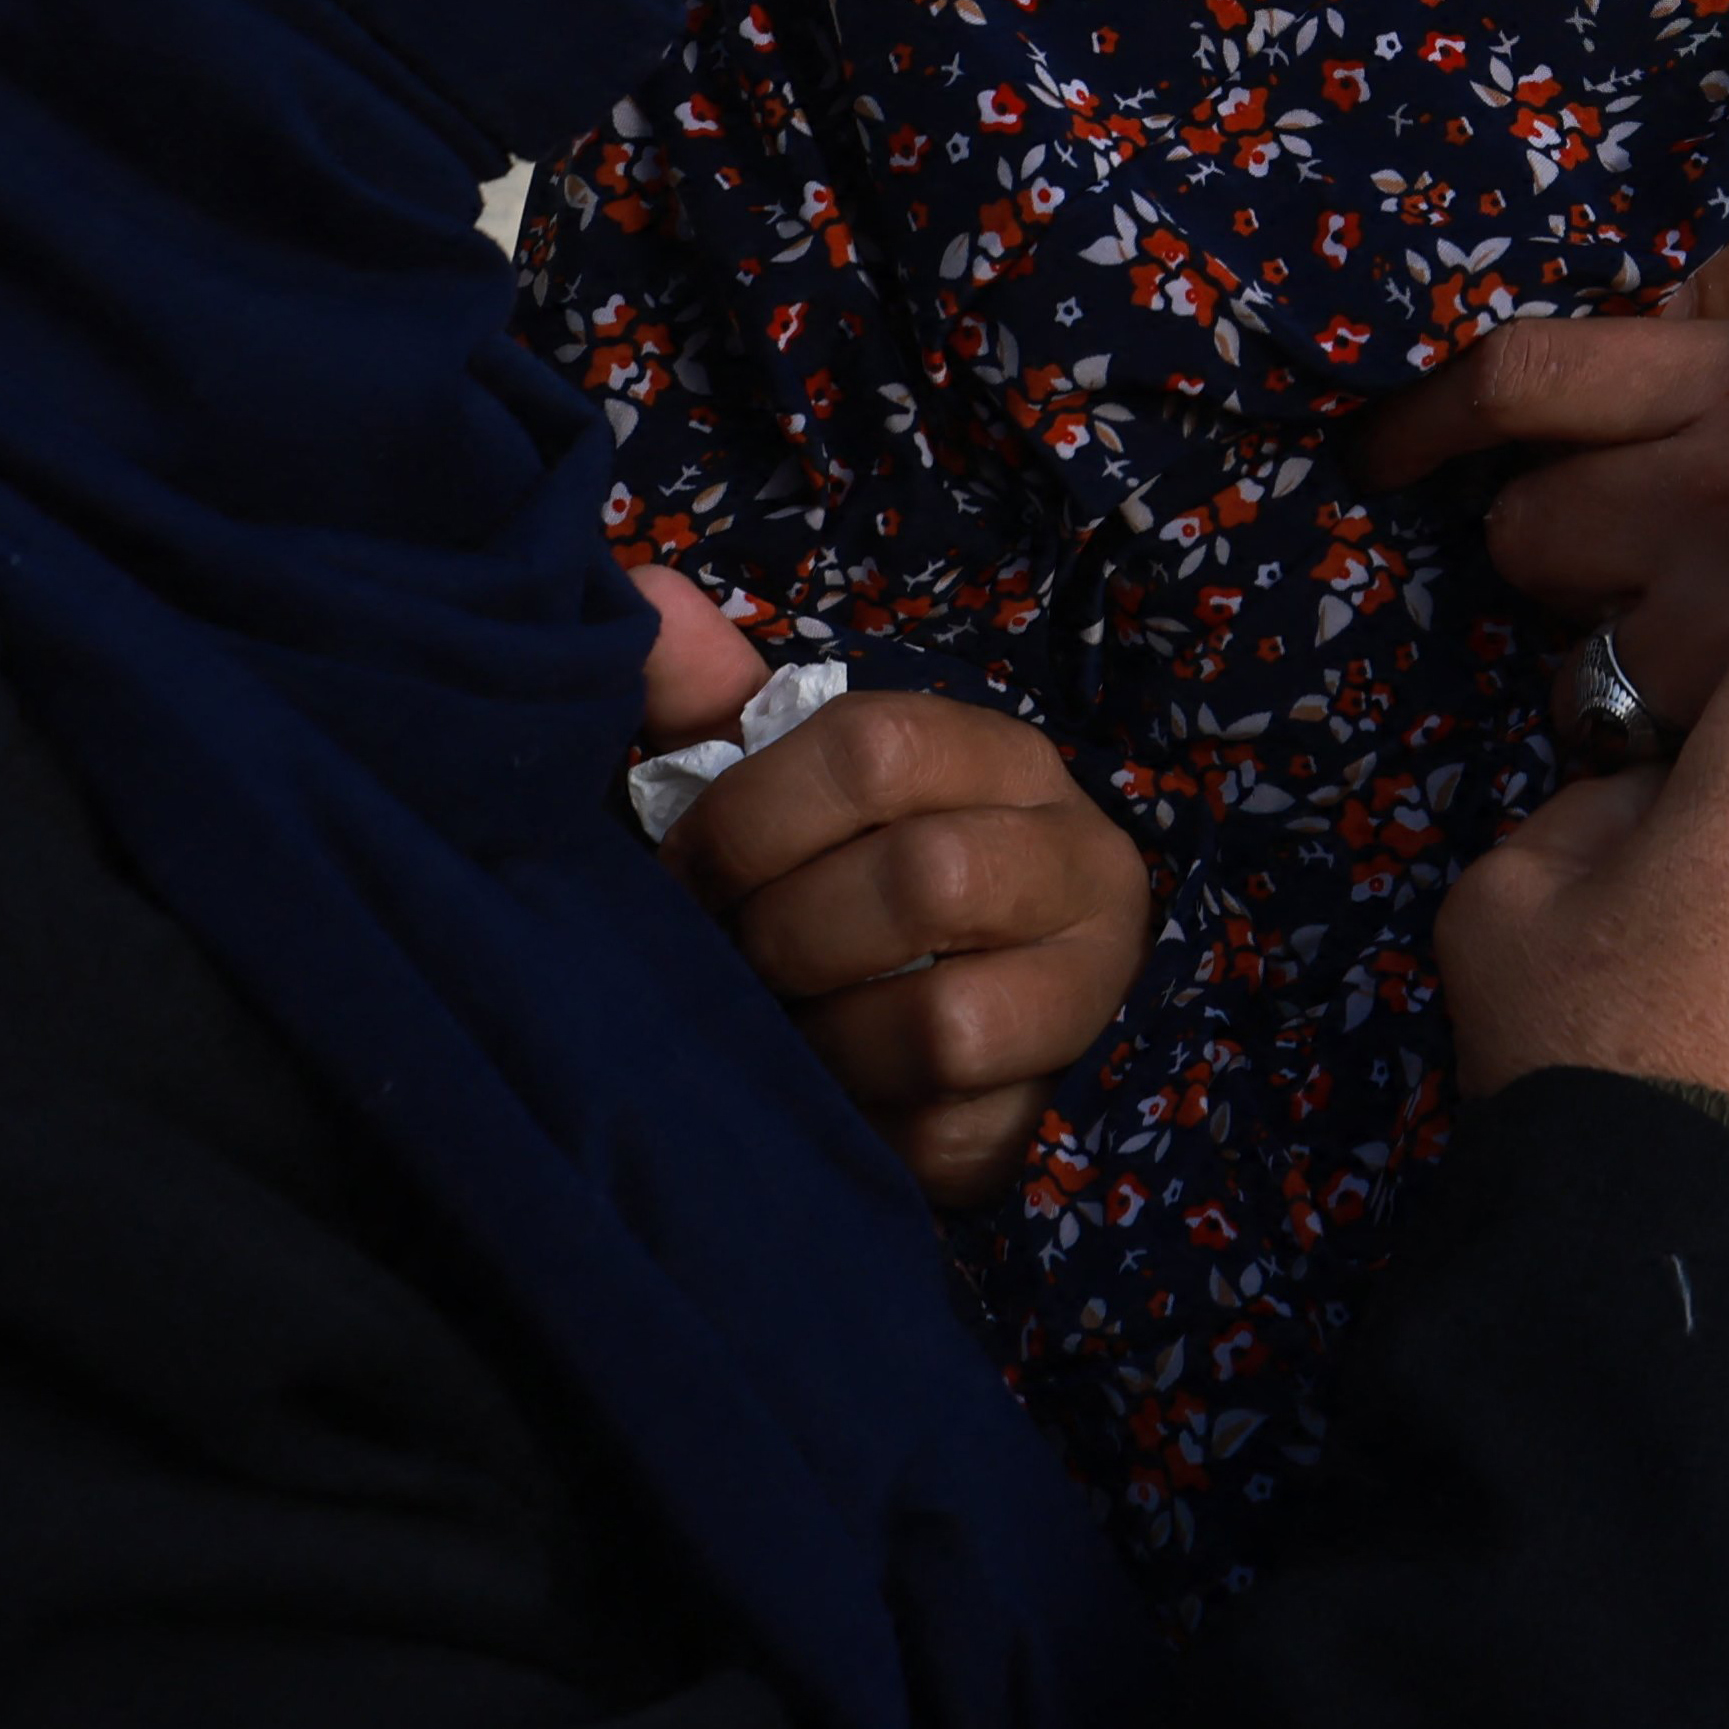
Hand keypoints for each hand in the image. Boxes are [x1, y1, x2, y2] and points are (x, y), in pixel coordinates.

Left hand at [631, 578, 1157, 1210]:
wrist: (956, 1020)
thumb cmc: (846, 877)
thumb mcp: (786, 781)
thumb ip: (711, 697)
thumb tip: (644, 596)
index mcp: (995, 757)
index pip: (876, 747)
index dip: (750, 819)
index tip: (686, 877)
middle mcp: (1073, 853)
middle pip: (923, 881)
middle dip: (786, 936)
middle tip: (736, 966)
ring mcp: (1085, 984)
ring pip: (943, 1021)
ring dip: (825, 1041)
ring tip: (784, 1037)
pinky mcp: (1062, 1104)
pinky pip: (948, 1132)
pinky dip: (865, 1127)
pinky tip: (837, 1103)